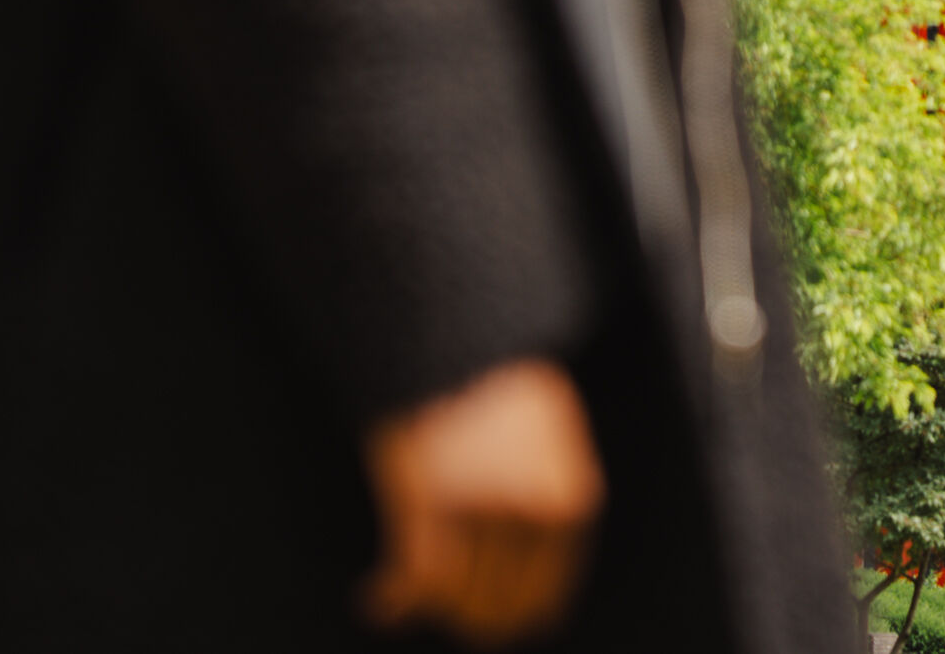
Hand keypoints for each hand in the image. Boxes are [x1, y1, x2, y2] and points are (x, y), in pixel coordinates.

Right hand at [360, 356, 604, 643]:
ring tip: (397, 596)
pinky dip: (390, 599)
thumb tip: (529, 597)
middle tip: (432, 607)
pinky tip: (375, 599)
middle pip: (496, 609)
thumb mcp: (549, 442)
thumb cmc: (494, 380)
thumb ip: (543, 508)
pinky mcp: (429, 497)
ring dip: (424, 605)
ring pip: (451, 598)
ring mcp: (481, 506)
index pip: (544, 598)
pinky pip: (413, 580)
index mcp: (569, 500)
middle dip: (462, 614)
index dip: (505, 617)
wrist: (452, 324)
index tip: (476, 622)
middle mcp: (534, 510)